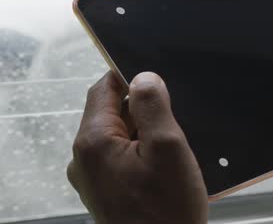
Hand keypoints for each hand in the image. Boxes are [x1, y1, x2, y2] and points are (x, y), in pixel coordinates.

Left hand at [67, 72, 207, 223]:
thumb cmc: (167, 209)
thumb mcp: (168, 147)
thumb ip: (153, 105)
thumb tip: (143, 77)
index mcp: (94, 141)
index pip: (104, 88)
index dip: (130, 77)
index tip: (157, 80)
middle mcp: (84, 158)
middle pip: (112, 112)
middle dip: (144, 111)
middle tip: (173, 127)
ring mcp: (93, 177)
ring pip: (120, 135)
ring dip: (145, 135)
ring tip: (170, 154)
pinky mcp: (105, 191)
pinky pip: (121, 157)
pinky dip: (142, 154)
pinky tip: (163, 170)